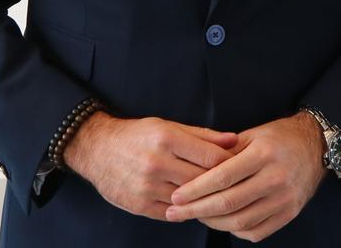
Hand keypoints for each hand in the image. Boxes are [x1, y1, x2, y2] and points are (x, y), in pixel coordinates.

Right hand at [63, 112, 238, 220]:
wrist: (97, 150)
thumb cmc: (138, 135)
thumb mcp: (169, 126)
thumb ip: (203, 135)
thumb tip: (234, 140)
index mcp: (167, 139)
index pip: (210, 156)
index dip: (230, 163)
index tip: (243, 166)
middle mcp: (156, 163)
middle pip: (201, 180)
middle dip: (222, 183)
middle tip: (239, 185)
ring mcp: (146, 187)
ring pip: (188, 199)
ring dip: (205, 200)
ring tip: (221, 197)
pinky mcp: (138, 206)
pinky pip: (171, 213)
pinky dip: (185, 210)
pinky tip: (195, 205)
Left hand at [165, 111, 325, 240]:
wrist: (317, 146)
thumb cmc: (280, 137)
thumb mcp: (254, 134)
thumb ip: (226, 152)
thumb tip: (194, 170)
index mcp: (264, 154)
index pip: (222, 177)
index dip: (196, 190)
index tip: (176, 196)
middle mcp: (276, 178)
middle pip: (228, 202)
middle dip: (196, 210)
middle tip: (175, 212)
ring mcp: (284, 198)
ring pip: (240, 221)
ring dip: (213, 222)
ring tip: (196, 216)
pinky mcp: (289, 213)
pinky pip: (256, 231)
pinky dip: (235, 230)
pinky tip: (223, 222)